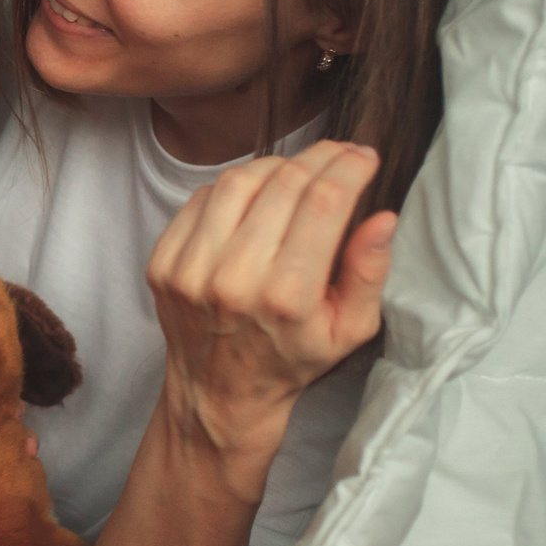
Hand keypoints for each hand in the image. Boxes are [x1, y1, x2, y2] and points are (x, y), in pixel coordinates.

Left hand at [146, 139, 395, 498]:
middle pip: (282, 185)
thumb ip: (369, 273)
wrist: (218, 392)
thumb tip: (383, 218)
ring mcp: (190, 269)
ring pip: (238, 183)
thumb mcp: (350, 330)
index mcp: (287, 296)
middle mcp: (233, 278)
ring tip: (301, 170)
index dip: (349, 168)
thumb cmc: (291, 358)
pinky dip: (233, 186)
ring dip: (276, 165)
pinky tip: (257, 193)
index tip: (365, 156)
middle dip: (319, 158)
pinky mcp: (163, 262)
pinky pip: (200, 199)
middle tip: (340, 153)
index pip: (323, 203)